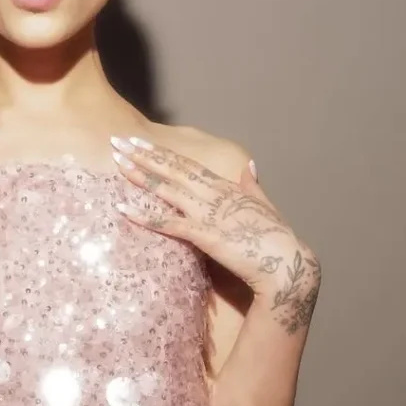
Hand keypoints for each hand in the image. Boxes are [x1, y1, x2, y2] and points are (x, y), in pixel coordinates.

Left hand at [111, 137, 320, 332]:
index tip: (139, 141)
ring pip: (168, 189)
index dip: (162, 152)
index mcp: (226, 187)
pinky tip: (123, 209)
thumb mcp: (265, 206)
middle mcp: (215, 194)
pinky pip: (170, 224)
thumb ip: (253, 185)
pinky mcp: (206, 235)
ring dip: (141, 175)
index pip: (187, 164)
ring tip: (117, 161)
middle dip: (143, 154)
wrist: (288, 265)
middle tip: (117, 140)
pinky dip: (145, 216)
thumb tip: (250, 165)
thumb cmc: (278, 240)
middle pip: (172, 169)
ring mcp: (209, 213)